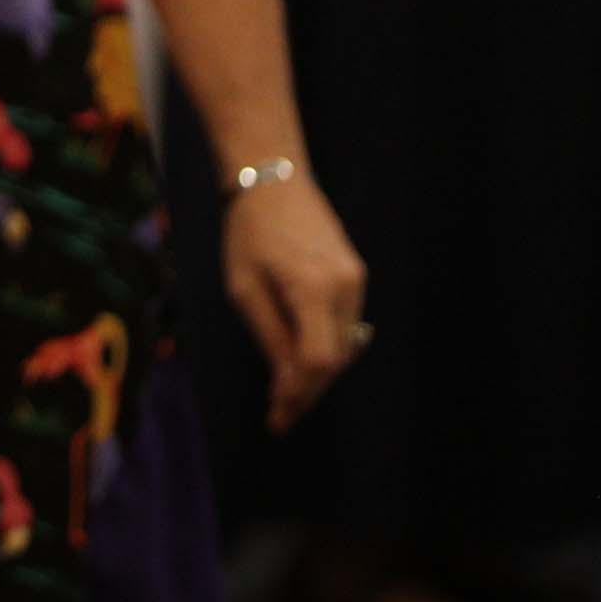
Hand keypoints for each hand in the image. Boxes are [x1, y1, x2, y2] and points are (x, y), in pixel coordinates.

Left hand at [223, 173, 369, 434]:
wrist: (273, 181)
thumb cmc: (248, 234)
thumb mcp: (244, 289)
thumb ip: (271, 337)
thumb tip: (287, 386)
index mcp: (313, 290)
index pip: (318, 362)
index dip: (299, 395)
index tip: (278, 419)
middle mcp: (345, 288)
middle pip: (334, 360)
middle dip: (307, 391)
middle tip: (279, 414)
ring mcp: (356, 281)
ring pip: (343, 346)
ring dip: (317, 372)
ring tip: (286, 393)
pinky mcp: (356, 276)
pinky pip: (344, 325)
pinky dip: (324, 345)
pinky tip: (300, 357)